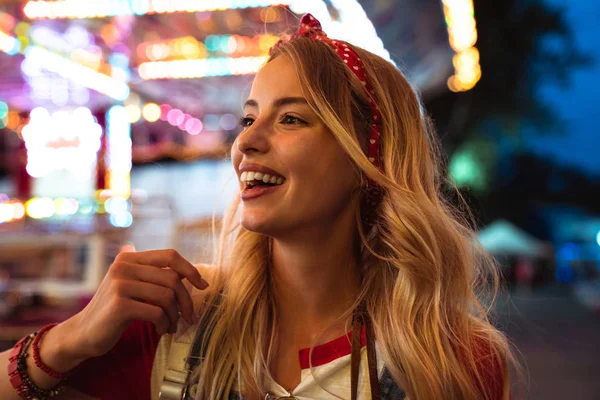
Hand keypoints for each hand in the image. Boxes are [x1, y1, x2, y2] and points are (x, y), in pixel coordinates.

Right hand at [67, 249, 208, 359]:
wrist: (83, 334)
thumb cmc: (116, 311)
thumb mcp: (134, 287)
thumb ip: (155, 276)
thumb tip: (190, 273)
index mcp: (129, 258)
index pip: (169, 255)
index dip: (190, 269)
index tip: (203, 286)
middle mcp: (123, 266)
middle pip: (172, 278)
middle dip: (186, 301)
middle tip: (190, 317)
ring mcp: (120, 284)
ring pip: (167, 296)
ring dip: (176, 316)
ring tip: (173, 326)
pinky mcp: (119, 304)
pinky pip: (157, 312)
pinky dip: (165, 324)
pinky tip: (161, 331)